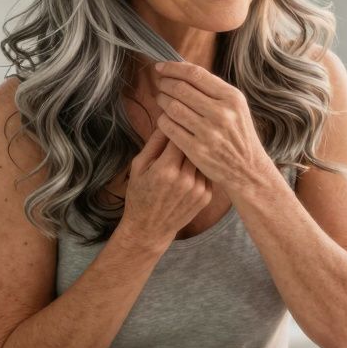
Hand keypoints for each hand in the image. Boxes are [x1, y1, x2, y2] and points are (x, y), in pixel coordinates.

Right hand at [121, 127, 211, 245]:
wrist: (150, 228)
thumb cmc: (140, 194)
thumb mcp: (139, 166)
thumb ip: (154, 143)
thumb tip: (167, 119)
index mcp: (165, 170)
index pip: (179, 136)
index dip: (179, 125)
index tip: (177, 119)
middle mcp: (185, 179)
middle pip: (195, 145)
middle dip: (190, 136)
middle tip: (187, 128)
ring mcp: (198, 189)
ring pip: (204, 158)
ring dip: (199, 150)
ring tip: (192, 146)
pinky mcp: (207, 197)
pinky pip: (208, 172)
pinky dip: (203, 166)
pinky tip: (194, 165)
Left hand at [152, 61, 273, 192]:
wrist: (247, 170)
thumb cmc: (238, 135)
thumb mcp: (236, 108)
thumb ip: (213, 90)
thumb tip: (182, 70)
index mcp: (232, 98)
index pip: (195, 74)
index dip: (174, 68)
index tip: (161, 67)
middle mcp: (222, 113)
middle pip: (181, 89)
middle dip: (165, 83)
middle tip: (160, 84)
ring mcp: (209, 132)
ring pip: (172, 107)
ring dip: (161, 100)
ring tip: (160, 99)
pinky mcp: (197, 150)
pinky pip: (169, 127)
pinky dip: (162, 120)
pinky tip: (165, 118)